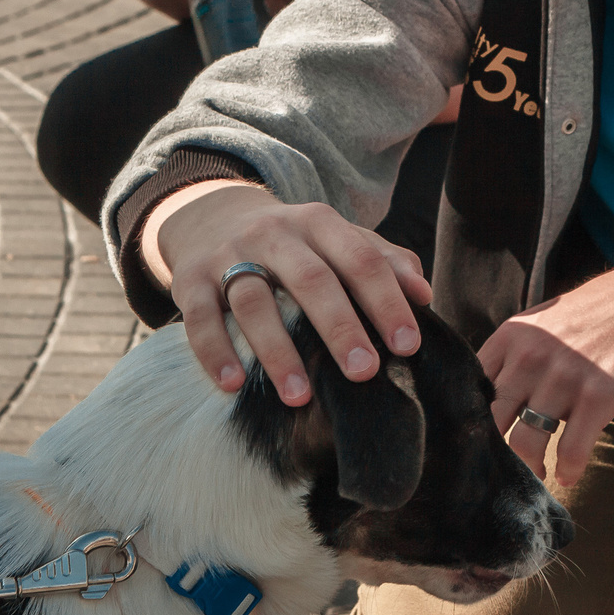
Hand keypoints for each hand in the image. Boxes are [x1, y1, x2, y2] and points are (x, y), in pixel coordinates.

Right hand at [143, 180, 431, 402]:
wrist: (211, 217)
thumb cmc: (294, 245)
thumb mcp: (337, 240)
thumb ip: (382, 261)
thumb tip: (424, 294)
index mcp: (318, 224)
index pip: (360, 260)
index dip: (386, 302)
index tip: (408, 346)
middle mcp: (274, 235)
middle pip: (311, 279)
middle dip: (340, 327)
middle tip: (364, 373)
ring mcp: (228, 256)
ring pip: (253, 301)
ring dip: (277, 351)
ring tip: (299, 397)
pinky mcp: (190, 281)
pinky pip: (199, 318)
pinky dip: (215, 351)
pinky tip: (232, 384)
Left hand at [477, 254, 613, 487]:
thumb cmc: (592, 317)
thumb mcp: (541, 324)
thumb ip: (511, 355)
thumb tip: (485, 398)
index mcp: (511, 337)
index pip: (472, 389)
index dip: (471, 421)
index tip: (479, 441)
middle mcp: (530, 357)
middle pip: (492, 421)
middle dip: (494, 452)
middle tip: (505, 467)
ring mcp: (563, 377)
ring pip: (527, 443)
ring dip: (531, 468)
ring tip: (539, 474)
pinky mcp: (598, 396)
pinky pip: (571, 450)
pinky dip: (568, 470)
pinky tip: (569, 474)